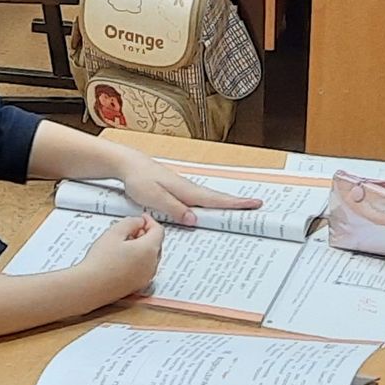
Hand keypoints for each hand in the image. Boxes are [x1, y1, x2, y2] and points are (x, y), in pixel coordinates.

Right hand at [80, 214, 162, 297]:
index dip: (150, 221)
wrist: (90, 287)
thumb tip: (139, 223)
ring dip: (142, 248)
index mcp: (149, 250)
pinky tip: (123, 259)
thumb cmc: (101, 260)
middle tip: (131, 231)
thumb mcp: (114, 232)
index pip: (158, 231)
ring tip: (124, 245)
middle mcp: (152, 265)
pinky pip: (144, 269)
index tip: (141, 218)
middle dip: (146, 235)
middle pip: (156, 244)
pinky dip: (139, 260)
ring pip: (151, 257)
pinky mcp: (137, 286)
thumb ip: (131, 222)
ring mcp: (145, 278)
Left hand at [115, 153, 262, 226]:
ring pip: (209, 198)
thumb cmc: (139, 179)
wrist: (128, 165)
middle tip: (256, 205)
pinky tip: (210, 206)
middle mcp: (188, 188)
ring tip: (240, 207)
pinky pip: (199, 198)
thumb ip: (174, 208)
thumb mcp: (154, 198)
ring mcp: (184, 188)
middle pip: (217, 198)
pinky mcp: (178, 190)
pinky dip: (211, 201)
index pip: (214, 199)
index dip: (234, 203)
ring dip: (226, 202)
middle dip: (237, 202)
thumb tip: (194, 219)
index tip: (252, 204)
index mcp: (185, 190)